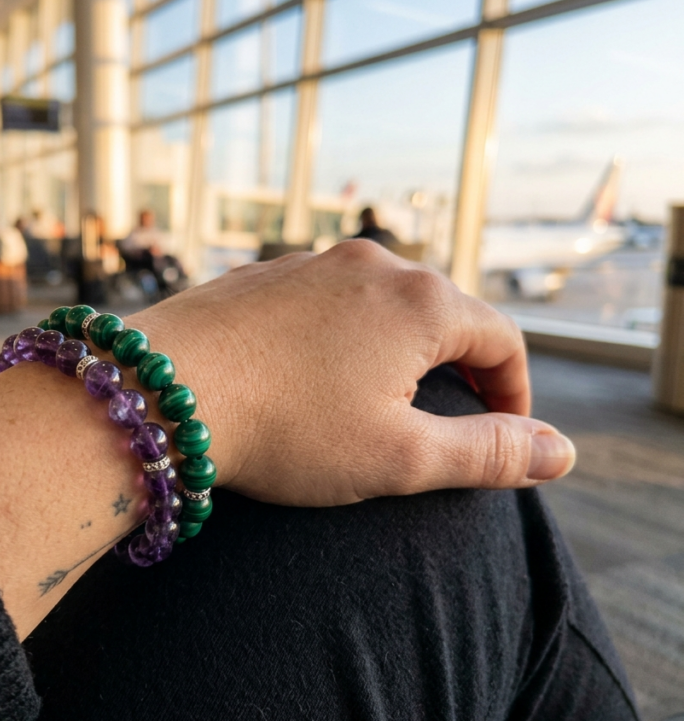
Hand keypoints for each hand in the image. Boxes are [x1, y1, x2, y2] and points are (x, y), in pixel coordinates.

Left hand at [128, 240, 574, 506]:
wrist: (158, 390)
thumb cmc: (284, 427)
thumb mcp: (400, 456)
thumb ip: (489, 453)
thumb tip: (561, 453)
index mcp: (419, 301)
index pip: (501, 340)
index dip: (514, 395)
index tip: (504, 437)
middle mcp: (370, 265)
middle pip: (443, 314)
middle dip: (458, 368)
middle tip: (450, 421)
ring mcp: (310, 264)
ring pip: (379, 306)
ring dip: (395, 351)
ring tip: (380, 401)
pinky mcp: (261, 276)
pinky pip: (323, 304)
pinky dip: (338, 338)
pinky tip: (311, 378)